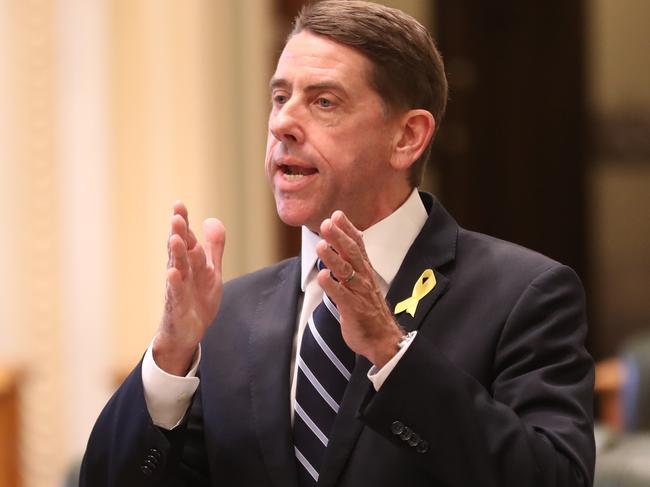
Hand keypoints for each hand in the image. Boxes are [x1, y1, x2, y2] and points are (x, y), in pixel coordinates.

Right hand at [153, 201, 225, 375]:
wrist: (187, 333)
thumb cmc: (196, 299)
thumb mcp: (210, 271)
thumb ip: (213, 247)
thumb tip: (212, 220)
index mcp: (190, 262)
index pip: (186, 238)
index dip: (182, 222)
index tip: (178, 204)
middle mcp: (181, 272)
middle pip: (179, 250)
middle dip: (178, 232)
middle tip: (176, 216)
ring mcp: (177, 289)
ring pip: (177, 268)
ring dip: (175, 253)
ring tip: (175, 238)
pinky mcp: (177, 307)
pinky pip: (175, 294)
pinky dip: (174, 283)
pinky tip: (172, 273)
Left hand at [316, 211, 403, 367]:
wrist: (382, 338)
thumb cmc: (369, 309)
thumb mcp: (363, 281)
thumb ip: (353, 263)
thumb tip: (344, 243)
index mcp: (365, 271)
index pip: (358, 245)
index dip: (348, 229)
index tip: (337, 214)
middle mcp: (363, 279)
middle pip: (351, 254)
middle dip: (338, 237)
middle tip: (326, 224)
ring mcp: (359, 293)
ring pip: (346, 272)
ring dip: (333, 258)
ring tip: (321, 245)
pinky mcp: (353, 309)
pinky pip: (342, 295)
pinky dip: (332, 286)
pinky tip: (322, 276)